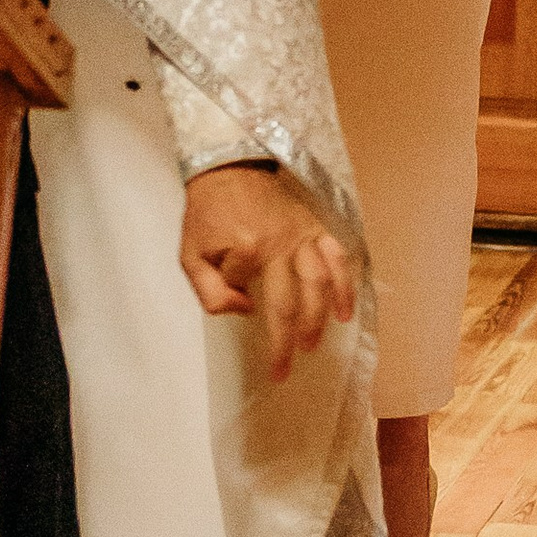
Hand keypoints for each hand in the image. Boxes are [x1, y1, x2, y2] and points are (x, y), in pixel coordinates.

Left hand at [180, 165, 356, 380]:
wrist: (229, 169)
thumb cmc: (207, 215)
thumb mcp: (190, 254)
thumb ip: (209, 291)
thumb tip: (245, 310)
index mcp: (246, 248)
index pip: (244, 290)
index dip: (237, 299)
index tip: (239, 302)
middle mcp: (279, 244)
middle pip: (291, 300)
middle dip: (288, 339)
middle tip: (285, 367)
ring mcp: (302, 235)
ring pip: (319, 282)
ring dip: (319, 317)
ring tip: (313, 344)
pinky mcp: (315, 227)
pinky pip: (338, 257)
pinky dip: (345, 285)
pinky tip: (345, 311)